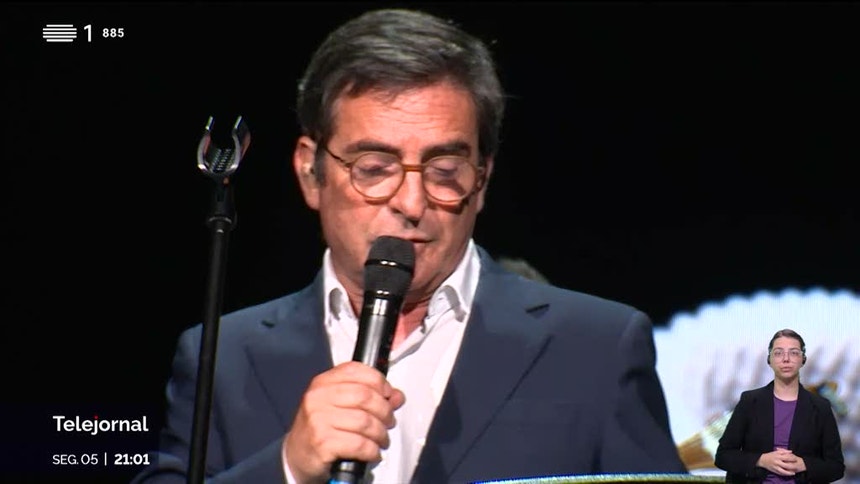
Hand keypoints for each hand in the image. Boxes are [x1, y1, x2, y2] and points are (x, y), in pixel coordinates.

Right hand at [282, 361, 405, 482]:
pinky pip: (359, 444)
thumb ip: (368, 396)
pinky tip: (372, 452)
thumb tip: (396, 396)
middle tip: (389, 422)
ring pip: (365, 422)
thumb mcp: (339, 406)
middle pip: (365, 396)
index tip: (388, 394)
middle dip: (384, 411)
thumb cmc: (321, 429)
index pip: (356, 371)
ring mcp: (318, 420)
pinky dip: (372, 450)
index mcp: (323, 383)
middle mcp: (318, 397)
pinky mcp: (322, 443)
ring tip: (382, 440)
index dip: (379, 381)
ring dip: (380, 434)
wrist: (296, 457)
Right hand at [756, 448, 799, 475]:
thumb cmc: (770, 455)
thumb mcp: (776, 452)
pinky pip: (780, 474)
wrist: (762, 460)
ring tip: (794, 473)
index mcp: (778, 456)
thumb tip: (791, 451)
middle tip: (796, 467)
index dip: (792, 459)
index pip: (787, 458)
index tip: (796, 459)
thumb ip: (784, 451)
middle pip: (787, 465)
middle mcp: (777, 462)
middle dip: (793, 466)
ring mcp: (775, 467)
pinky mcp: (774, 471)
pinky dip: (785, 474)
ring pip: (784, 471)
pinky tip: (788, 474)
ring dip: (789, 473)